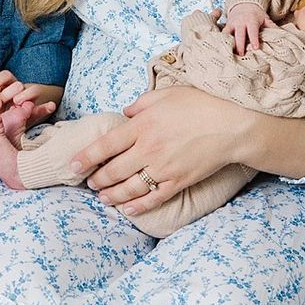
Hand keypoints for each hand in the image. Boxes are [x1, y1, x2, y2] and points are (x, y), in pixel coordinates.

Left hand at [0, 70, 55, 140]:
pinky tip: (50, 106)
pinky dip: (47, 107)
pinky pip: (43, 109)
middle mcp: (20, 91)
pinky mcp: (36, 111)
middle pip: (17, 84)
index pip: (6, 76)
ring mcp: (29, 100)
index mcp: (8, 86)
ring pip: (33, 90)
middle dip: (7, 93)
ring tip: (17, 101)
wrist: (7, 128)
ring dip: (26, 94)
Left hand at [71, 87, 304, 218]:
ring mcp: (163, 168)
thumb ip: (142, 104)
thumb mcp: (166, 95)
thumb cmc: (200, 104)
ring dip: (111, 195)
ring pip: (129, 187)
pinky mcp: (179, 181)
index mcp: (142, 126)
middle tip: (88, 182)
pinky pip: (153, 198)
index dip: (86, 157)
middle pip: (113, 170)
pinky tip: (126, 209)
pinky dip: (137, 206)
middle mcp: (148, 149)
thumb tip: (126, 113)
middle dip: (97, 179)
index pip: (105, 144)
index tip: (72, 165)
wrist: (232, 125)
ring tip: (102, 197)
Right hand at [220, 2, 267, 54]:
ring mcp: (232, 24)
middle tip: (241, 55)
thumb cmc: (256, 14)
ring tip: (229, 53)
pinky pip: (223, 34)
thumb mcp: (265, 18)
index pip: (252, 31)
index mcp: (251, 21)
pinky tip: (222, 49)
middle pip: (239, 34)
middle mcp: (240, 22)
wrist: (244, 4)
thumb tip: (283, 34)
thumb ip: (272, 26)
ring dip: (228, 43)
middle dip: (240, 45)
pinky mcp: (226, 26)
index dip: (254, 39)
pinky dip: (221, 40)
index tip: (255, 48)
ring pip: (228, 34)